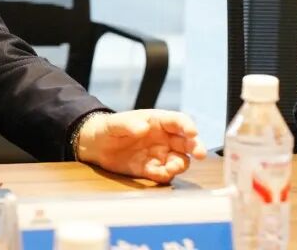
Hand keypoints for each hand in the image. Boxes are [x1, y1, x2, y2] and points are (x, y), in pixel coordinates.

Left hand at [74, 109, 206, 183]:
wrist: (95, 146)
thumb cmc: (108, 128)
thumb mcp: (114, 124)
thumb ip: (128, 125)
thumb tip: (143, 128)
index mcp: (157, 121)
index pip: (178, 121)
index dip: (187, 126)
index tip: (192, 132)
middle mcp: (163, 138)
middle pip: (186, 142)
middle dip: (195, 147)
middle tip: (200, 154)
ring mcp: (159, 154)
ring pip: (180, 160)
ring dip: (180, 164)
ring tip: (172, 168)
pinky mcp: (152, 169)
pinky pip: (164, 174)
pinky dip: (165, 175)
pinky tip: (159, 174)